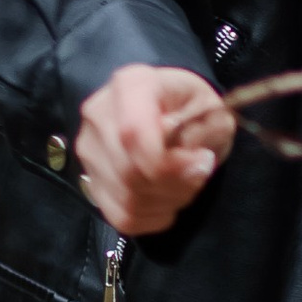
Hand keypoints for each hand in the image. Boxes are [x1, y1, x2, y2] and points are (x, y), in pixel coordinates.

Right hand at [75, 64, 234, 234]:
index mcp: (130, 85)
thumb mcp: (213, 110)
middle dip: (176, 185)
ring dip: (168, 201)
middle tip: (200, 173)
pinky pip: (121, 216)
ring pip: (127, 198)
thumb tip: (192, 165)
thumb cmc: (193, 106)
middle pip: (130, 172)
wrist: (172, 109)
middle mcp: (98, 114)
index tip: (203, 163)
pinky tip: (167, 199)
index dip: (169, 163)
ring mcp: (89, 149)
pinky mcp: (91, 180)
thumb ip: (204, 134)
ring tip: (185, 184)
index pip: (133, 133)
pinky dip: (153, 217)